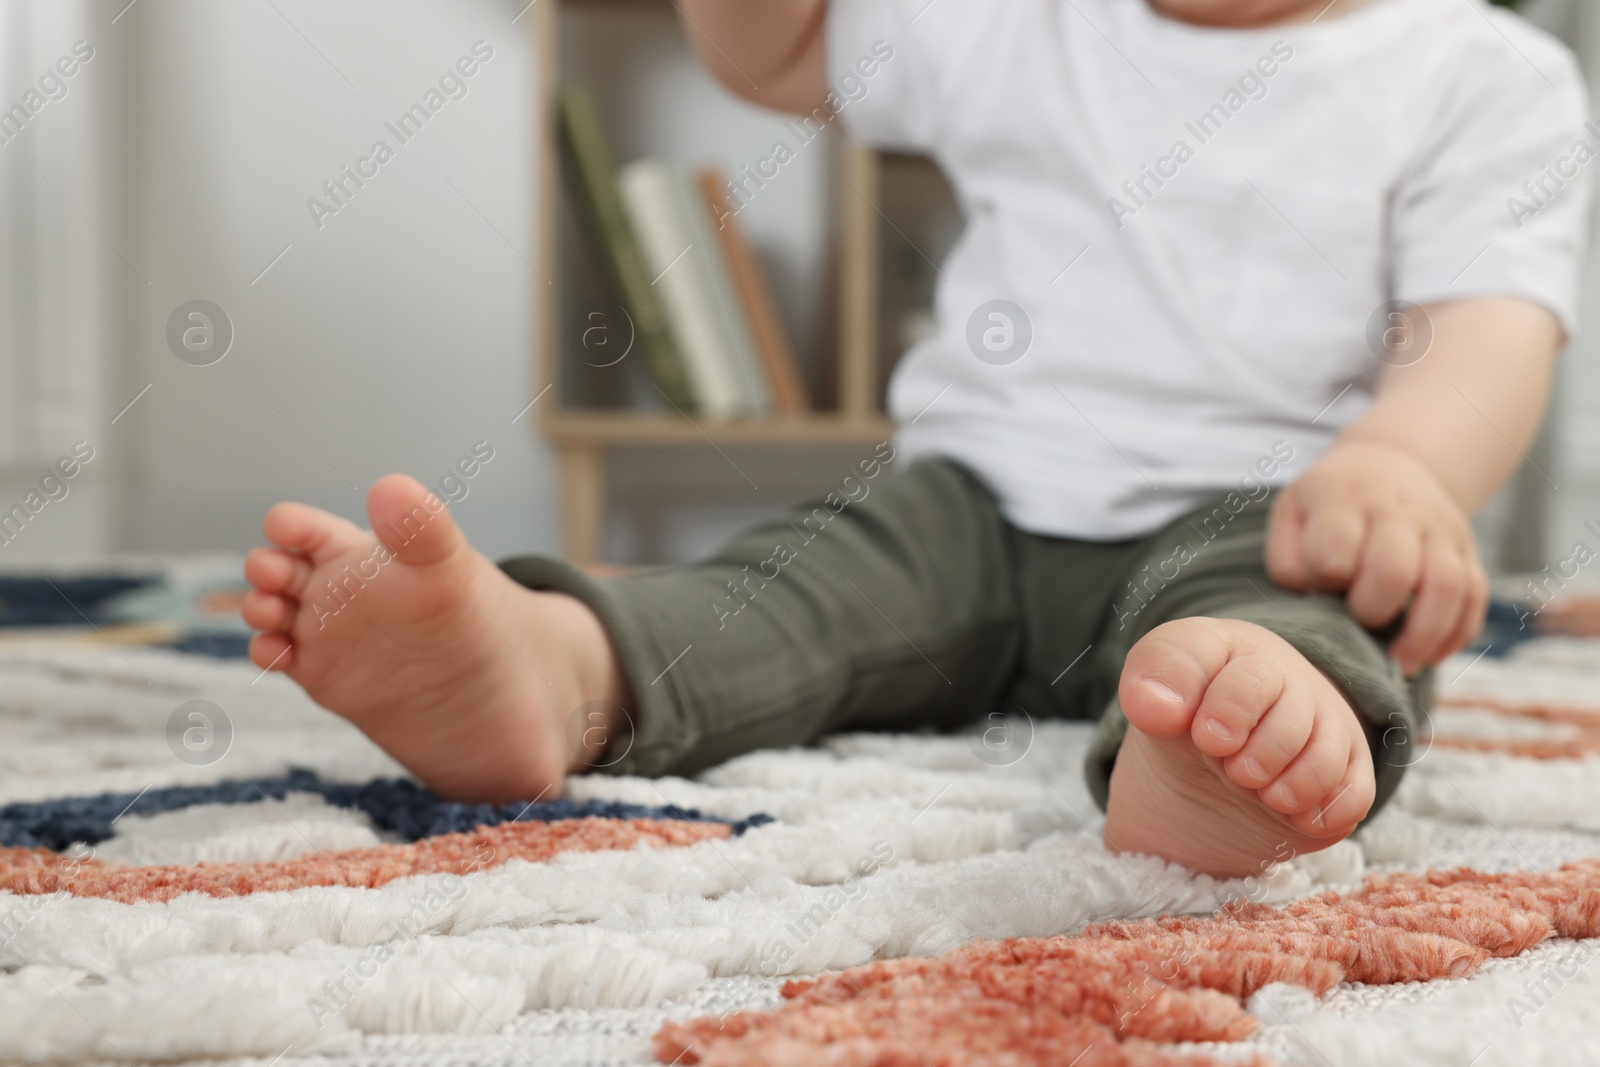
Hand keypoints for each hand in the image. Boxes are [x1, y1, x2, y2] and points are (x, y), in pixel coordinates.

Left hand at [1265, 440, 1487, 674]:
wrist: (1390, 465)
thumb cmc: (1329, 505)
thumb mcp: (1292, 514)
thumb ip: (1289, 560)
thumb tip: (1316, 598)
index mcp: (1343, 499)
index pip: (1334, 548)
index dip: (1326, 578)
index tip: (1322, 585)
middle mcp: (1397, 510)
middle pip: (1395, 570)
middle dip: (1372, 611)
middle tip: (1357, 623)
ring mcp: (1439, 530)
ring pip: (1447, 586)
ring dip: (1424, 635)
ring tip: (1401, 665)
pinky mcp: (1467, 550)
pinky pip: (1474, 596)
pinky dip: (1457, 633)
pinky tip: (1431, 656)